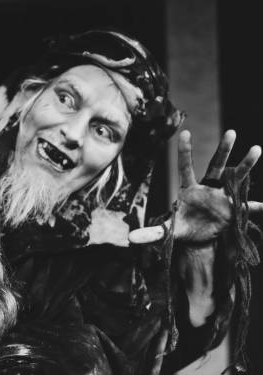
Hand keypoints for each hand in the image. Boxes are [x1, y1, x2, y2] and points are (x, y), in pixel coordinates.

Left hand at [129, 130, 260, 244]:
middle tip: (231, 132)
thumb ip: (151, 233)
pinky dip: (256, 206)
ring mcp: (222, 196)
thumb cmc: (182, 227)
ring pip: (235, 177)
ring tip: (256, 149)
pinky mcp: (233, 209)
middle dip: (223, 149)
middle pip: (216, 165)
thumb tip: (129, 238)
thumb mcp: (167, 231)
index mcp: (189, 190)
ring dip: (245, 165)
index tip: (185, 132)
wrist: (197, 238)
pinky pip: (247, 206)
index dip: (185, 152)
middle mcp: (207, 188)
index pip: (185, 167)